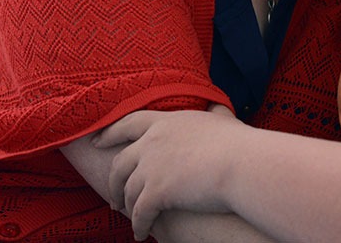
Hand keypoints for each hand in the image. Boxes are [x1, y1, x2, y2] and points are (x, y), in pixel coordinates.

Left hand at [95, 108, 242, 240]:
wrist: (243, 164)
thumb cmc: (239, 144)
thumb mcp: (222, 120)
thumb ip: (213, 115)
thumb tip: (217, 108)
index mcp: (166, 122)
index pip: (129, 123)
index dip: (110, 133)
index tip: (97, 141)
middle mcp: (153, 141)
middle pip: (121, 162)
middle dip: (114, 181)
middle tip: (113, 196)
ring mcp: (151, 167)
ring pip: (127, 191)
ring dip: (127, 207)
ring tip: (132, 218)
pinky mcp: (155, 192)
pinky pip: (139, 213)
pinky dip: (138, 224)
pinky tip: (142, 233)